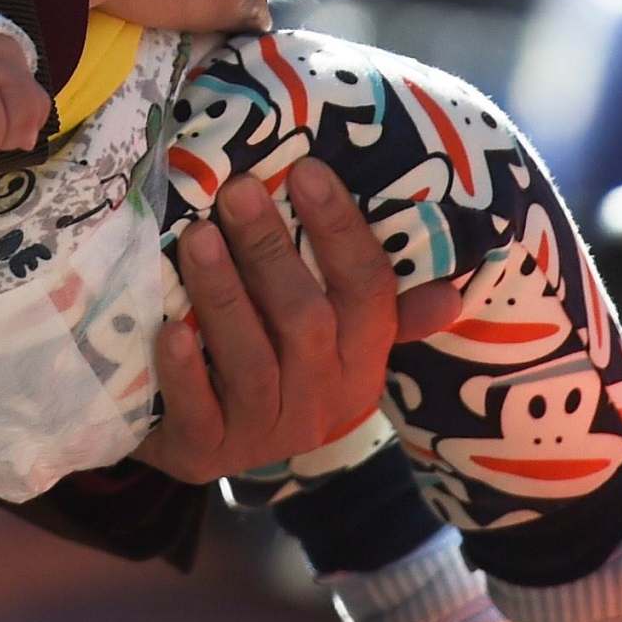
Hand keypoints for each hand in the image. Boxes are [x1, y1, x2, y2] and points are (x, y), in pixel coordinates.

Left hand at [136, 174, 415, 483]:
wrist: (203, 445)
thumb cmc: (271, 365)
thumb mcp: (331, 343)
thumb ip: (379, 310)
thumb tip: (450, 294)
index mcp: (360, 363)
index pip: (369, 293)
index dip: (341, 231)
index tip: (307, 170)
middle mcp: (321, 401)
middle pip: (306, 321)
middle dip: (271, 251)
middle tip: (237, 191)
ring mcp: (263, 431)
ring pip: (252, 361)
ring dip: (224, 295)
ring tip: (198, 236)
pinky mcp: (206, 452)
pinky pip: (199, 412)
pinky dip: (186, 370)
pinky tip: (170, 328)